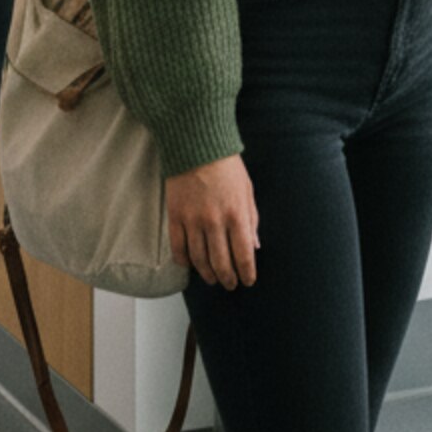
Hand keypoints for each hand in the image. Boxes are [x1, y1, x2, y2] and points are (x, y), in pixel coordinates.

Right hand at [166, 156, 259, 289]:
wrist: (197, 146)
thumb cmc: (227, 166)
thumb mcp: (248, 190)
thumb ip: (252, 219)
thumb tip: (255, 246)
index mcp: (237, 214)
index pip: (244, 254)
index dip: (247, 272)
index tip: (248, 281)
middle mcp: (215, 221)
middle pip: (221, 262)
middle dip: (228, 278)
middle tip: (230, 285)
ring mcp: (193, 220)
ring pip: (199, 259)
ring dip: (207, 274)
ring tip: (212, 279)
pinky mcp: (175, 216)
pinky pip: (178, 247)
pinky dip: (184, 261)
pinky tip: (190, 265)